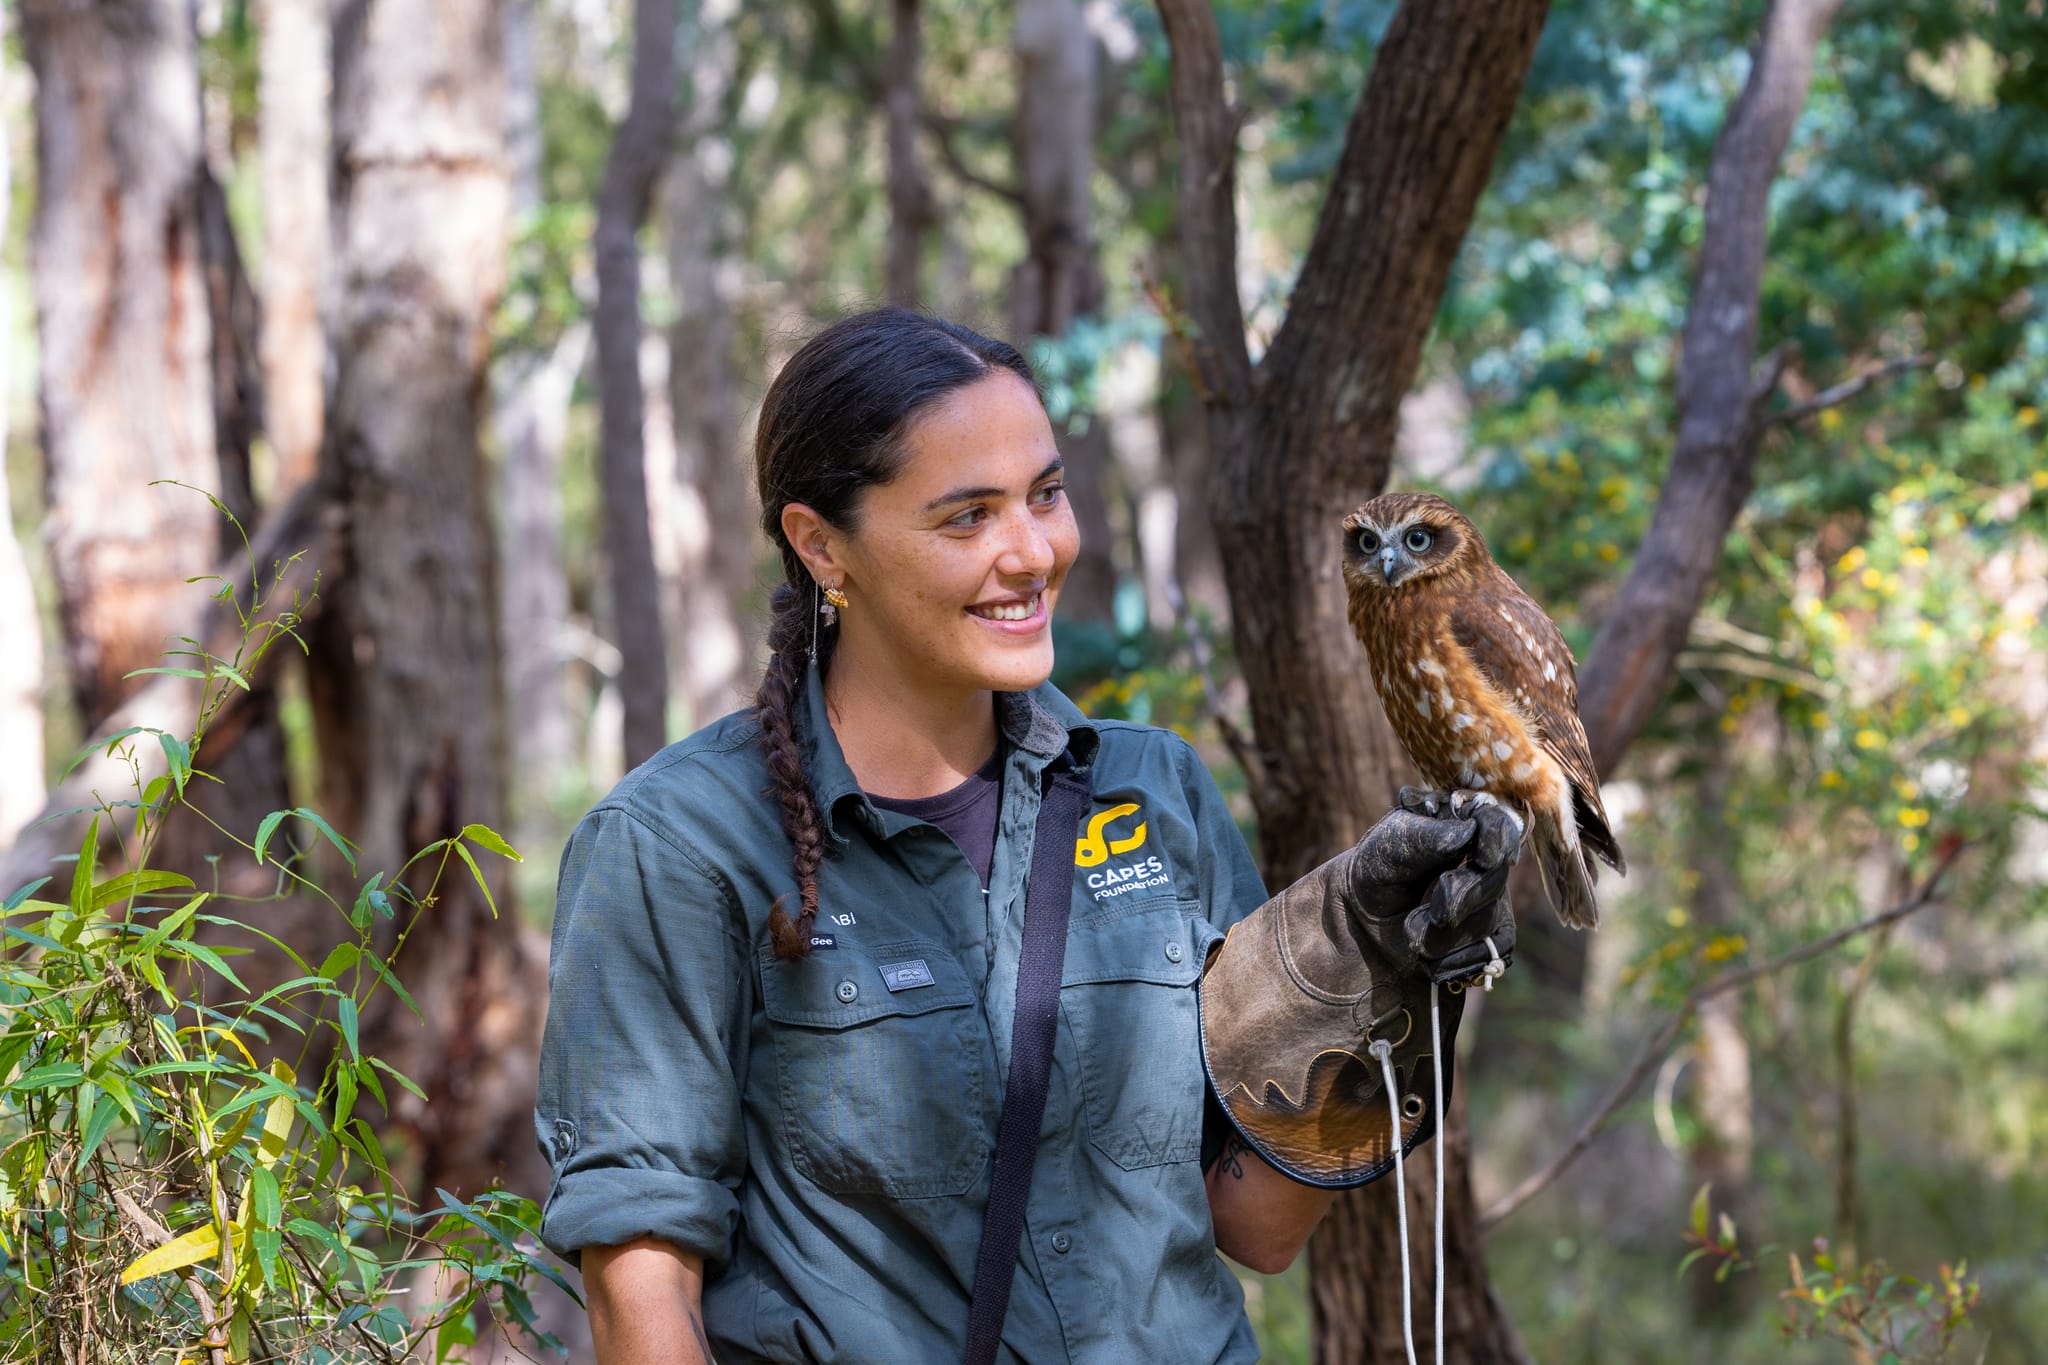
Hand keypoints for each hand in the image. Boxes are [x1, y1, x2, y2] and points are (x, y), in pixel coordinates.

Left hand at [1345, 791, 1519, 983]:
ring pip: (1486, 923)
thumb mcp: (1389, 848)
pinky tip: (1424, 951)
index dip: (1498, 842)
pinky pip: (1483, 956)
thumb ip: (1425, 838)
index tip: (1484, 859)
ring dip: (1440, 935)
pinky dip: (1447, 960)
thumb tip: (1468, 831)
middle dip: (1456, 898)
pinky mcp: (1491, 943)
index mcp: (1464, 826)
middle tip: (1429, 908)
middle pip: (1494, 879)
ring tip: (1410, 927)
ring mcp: (1492, 904)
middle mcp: (1486, 864)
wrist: (1363, 926)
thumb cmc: (1376, 874)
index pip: (1498, 825)